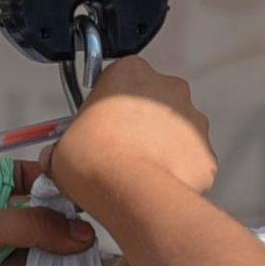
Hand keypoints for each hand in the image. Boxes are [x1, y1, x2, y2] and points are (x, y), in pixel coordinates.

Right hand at [45, 58, 216, 214]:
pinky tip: (155, 183)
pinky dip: (175, 170)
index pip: (117, 79)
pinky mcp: (206, 150)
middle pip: (151, 100)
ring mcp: (193, 118)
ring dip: (158, 145)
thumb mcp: (62, 147)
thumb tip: (58, 158)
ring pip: (175, 129)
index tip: (97, 123)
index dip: (106, 104)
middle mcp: (167, 87)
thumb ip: (64, 145)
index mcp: (129, 72)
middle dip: (138, 122)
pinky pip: (189, 159)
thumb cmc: (99, 161)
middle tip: (115, 149)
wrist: (134, 193)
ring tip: (135, 171)